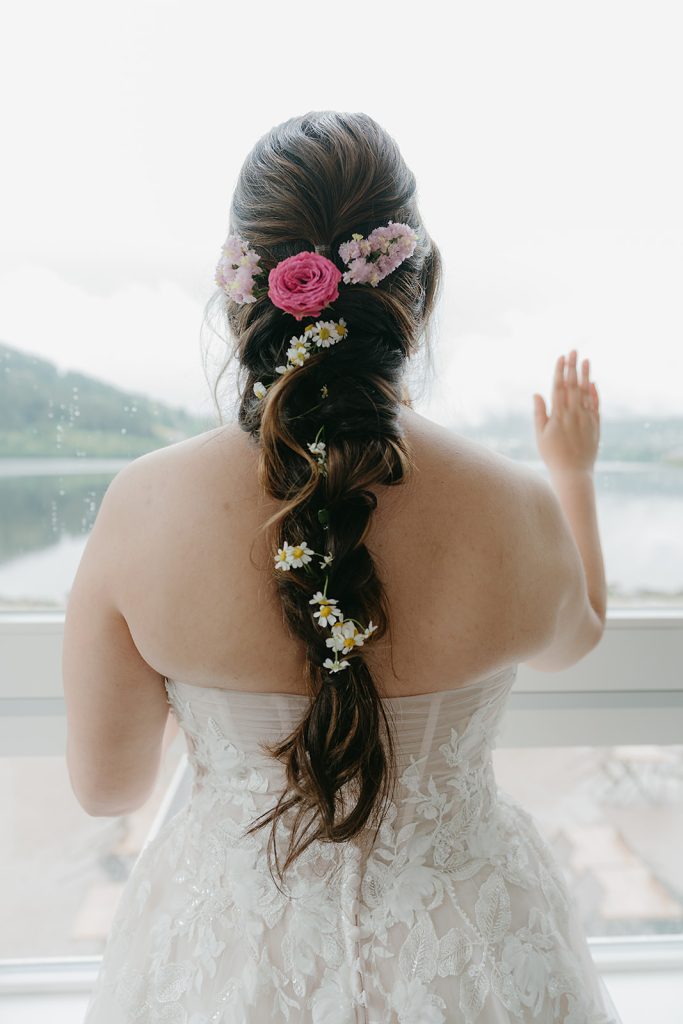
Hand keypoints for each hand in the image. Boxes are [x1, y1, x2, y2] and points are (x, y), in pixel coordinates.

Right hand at [533, 349, 599, 474]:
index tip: (561, 357)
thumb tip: (537, 393)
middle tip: (574, 350)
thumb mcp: (541, 435)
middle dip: (573, 367)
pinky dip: (595, 393)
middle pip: (573, 385)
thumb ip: (540, 413)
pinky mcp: (595, 425)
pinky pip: (596, 405)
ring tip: (586, 360)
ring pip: (586, 392)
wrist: (573, 472)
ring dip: (586, 375)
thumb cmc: (552, 455)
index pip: (559, 387)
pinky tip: (593, 383)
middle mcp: (574, 414)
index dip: (560, 371)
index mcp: (558, 415)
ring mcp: (586, 419)